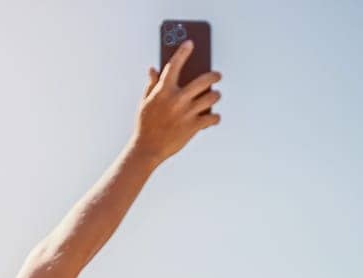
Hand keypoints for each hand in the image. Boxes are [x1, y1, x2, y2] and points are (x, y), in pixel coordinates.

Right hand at [130, 40, 221, 167]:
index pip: (174, 65)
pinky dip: (214, 118)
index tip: (190, 43)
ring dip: (215, 96)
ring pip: (212, 97)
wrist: (147, 149)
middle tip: (217, 76)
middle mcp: (177, 99)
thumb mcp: (145, 103)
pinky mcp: (194, 126)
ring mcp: (187, 112)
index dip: (183, 51)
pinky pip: (213, 117)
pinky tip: (213, 118)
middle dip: (214, 76)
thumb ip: (151, 85)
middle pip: (204, 80)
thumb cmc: (145, 125)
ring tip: (214, 96)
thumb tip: (153, 69)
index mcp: (163, 91)